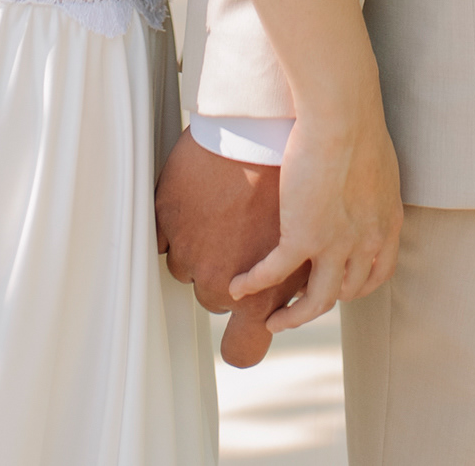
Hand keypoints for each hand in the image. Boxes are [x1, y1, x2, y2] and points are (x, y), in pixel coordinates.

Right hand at [155, 134, 298, 368]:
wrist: (265, 126)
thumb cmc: (293, 179)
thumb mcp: (308, 240)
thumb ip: (296, 277)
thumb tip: (293, 293)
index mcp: (260, 294)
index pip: (241, 348)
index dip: (244, 337)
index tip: (245, 326)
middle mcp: (217, 281)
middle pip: (213, 298)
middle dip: (225, 271)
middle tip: (242, 231)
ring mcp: (188, 251)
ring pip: (188, 267)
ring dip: (201, 246)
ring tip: (223, 207)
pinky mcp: (166, 220)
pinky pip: (166, 238)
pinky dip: (177, 224)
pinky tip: (201, 199)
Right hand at [228, 93, 402, 338]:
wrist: (342, 113)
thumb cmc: (357, 121)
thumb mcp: (377, 163)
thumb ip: (370, 187)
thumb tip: (359, 184)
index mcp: (386, 224)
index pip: (376, 274)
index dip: (355, 286)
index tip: (338, 286)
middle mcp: (366, 242)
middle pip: (345, 292)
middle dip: (323, 301)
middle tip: (299, 303)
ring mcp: (335, 244)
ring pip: (315, 303)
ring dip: (292, 318)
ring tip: (272, 322)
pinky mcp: (302, 236)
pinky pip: (273, 273)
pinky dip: (253, 283)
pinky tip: (238, 286)